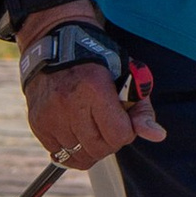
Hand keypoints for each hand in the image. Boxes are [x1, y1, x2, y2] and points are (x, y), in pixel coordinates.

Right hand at [17, 5, 166, 172]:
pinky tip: (73, 130)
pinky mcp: (37, 121)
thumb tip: (158, 135)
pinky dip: (69, 148)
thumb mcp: (126, 76)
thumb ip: (142, 109)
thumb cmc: (97, 60)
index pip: (118, 135)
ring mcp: (50, 114)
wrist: (57, 41)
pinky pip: (58, 152)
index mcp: (95, 88)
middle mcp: (69, 103)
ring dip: (89, 147)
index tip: (121, 120)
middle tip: (107, 126)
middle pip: (98, 148)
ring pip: (78, 155)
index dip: (125, 132)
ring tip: (90, 127)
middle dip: (109, 142)